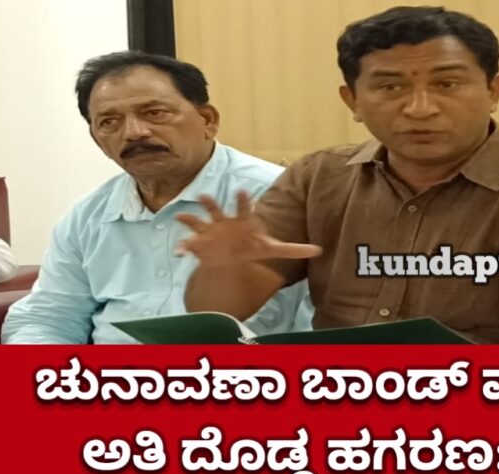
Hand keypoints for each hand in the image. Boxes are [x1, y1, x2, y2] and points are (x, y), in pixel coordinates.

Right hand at [175, 191, 321, 265]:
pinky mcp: (199, 244)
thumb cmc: (253, 247)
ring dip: (189, 218)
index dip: (243, 199)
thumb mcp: (273, 250)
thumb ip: (295, 249)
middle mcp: (224, 222)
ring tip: (181, 217)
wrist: (233, 257)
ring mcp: (209, 231)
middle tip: (204, 196)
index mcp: (242, 220)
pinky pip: (188, 243)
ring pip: (197, 221)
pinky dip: (182, 247)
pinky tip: (178, 253)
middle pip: (216, 209)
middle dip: (210, 203)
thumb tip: (320, 250)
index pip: (244, 207)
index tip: (242, 191)